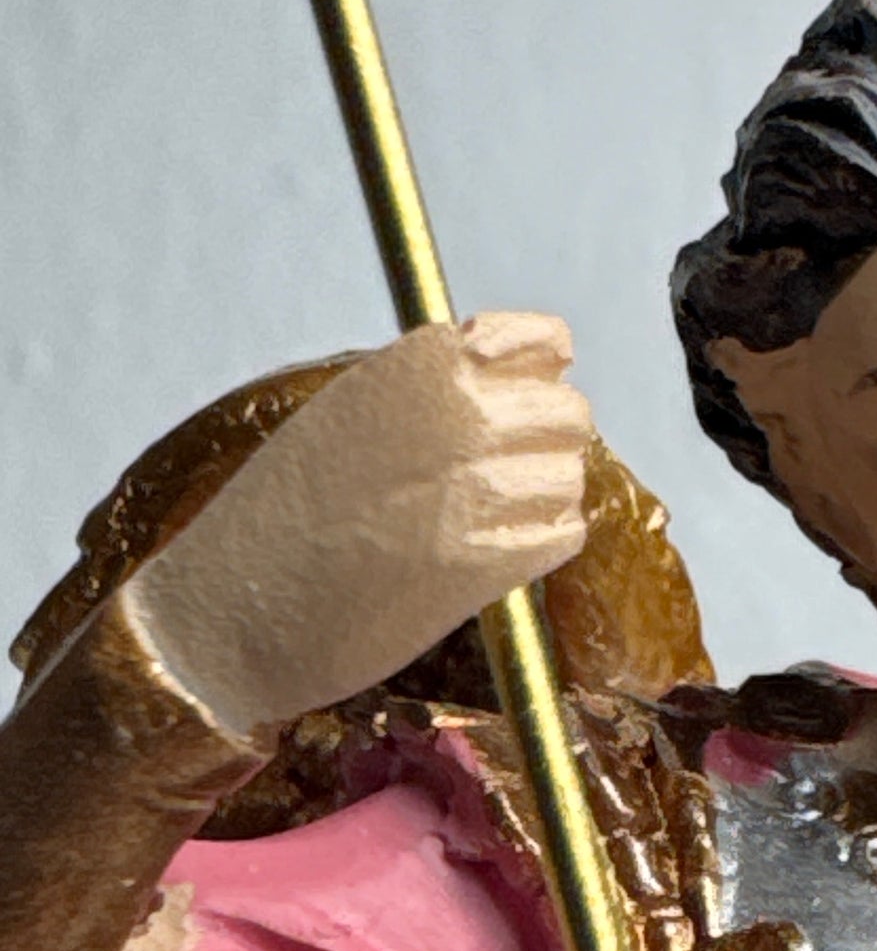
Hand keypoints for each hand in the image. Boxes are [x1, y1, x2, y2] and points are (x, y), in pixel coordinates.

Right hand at [121, 313, 590, 732]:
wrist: (233, 606)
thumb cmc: (283, 514)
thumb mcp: (349, 412)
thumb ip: (428, 388)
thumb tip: (510, 380)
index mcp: (421, 364)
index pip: (546, 344)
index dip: (545, 377)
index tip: (531, 399)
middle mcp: (457, 413)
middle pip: (570, 415)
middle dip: (543, 446)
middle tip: (498, 479)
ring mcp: (476, 487)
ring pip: (569, 477)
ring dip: (540, 501)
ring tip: (482, 522)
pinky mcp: (486, 562)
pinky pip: (563, 534)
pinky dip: (538, 546)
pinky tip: (492, 556)